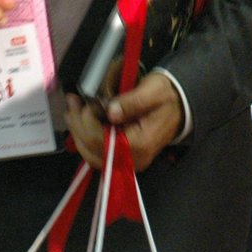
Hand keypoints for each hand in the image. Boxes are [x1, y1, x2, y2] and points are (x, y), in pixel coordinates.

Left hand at [66, 73, 183, 172]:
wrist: (179, 106)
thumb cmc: (167, 97)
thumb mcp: (153, 91)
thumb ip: (133, 102)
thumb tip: (110, 111)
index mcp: (140, 144)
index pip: (102, 141)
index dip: (87, 121)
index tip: (84, 100)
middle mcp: (133, 159)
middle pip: (92, 150)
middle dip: (77, 125)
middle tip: (72, 101)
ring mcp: (127, 161)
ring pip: (91, 154)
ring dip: (78, 132)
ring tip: (73, 109)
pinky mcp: (123, 156)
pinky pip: (97, 153)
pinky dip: (85, 137)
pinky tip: (81, 120)